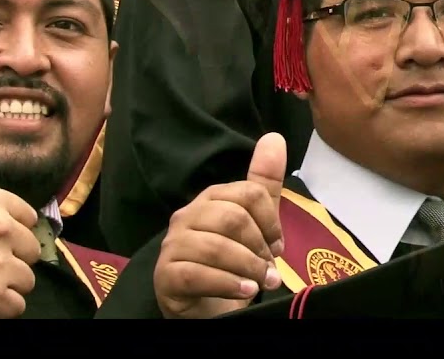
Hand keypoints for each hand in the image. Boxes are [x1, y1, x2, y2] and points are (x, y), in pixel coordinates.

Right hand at [154, 132, 287, 318]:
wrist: (205, 305)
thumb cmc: (231, 262)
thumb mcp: (255, 225)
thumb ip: (265, 185)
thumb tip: (274, 138)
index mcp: (210, 199)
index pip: (248, 193)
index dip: (270, 221)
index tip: (278, 246)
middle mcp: (186, 216)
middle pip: (233, 218)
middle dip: (259, 247)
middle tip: (270, 269)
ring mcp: (172, 246)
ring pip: (217, 247)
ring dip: (248, 268)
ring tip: (261, 283)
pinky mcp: (165, 276)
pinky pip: (197, 275)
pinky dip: (228, 284)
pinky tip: (244, 291)